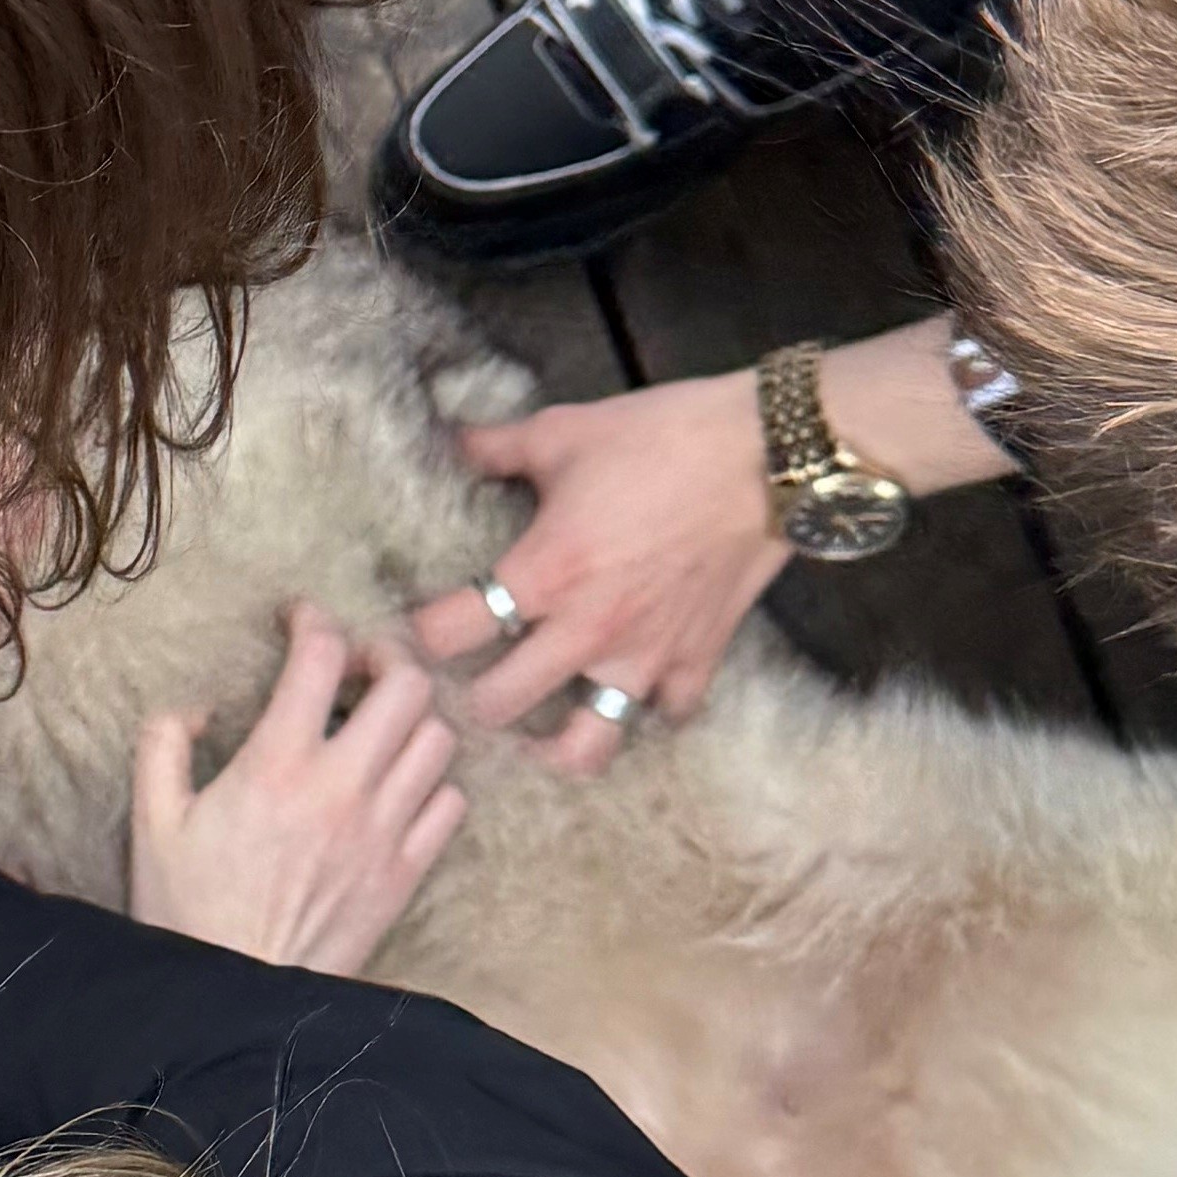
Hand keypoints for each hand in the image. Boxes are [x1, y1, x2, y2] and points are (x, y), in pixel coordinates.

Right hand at [129, 611, 466, 972]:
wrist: (235, 997)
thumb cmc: (186, 910)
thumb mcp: (150, 819)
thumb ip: (165, 743)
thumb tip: (203, 707)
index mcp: (274, 764)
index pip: (320, 654)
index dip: (313, 618)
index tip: (299, 619)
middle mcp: (341, 788)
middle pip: (405, 684)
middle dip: (384, 656)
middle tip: (358, 666)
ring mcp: (383, 832)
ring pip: (437, 739)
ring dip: (413, 718)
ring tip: (382, 724)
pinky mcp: (405, 873)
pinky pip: (451, 804)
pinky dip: (433, 783)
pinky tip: (400, 788)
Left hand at [407, 372, 778, 764]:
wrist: (765, 457)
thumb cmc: (660, 438)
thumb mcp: (563, 432)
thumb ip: (498, 448)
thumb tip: (450, 440)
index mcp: (545, 573)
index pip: (450, 633)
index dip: (416, 637)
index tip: (411, 634)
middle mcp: (586, 630)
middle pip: (500, 705)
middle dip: (471, 700)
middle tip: (464, 688)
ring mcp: (645, 656)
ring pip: (586, 743)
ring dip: (554, 744)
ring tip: (538, 734)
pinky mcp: (697, 661)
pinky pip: (667, 715)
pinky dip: (649, 711)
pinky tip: (634, 693)